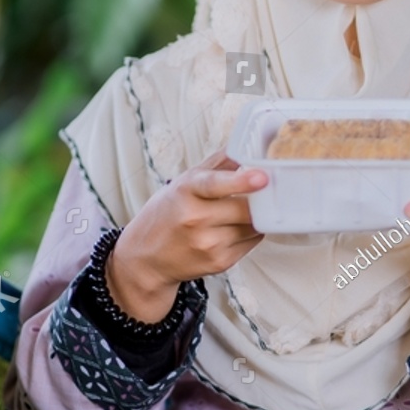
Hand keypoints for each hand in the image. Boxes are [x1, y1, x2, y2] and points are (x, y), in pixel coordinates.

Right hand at [106, 150, 267, 322]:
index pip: (215, 185)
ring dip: (254, 217)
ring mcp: (208, 244)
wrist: (146, 258)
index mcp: (186, 192)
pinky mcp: (220, 263)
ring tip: (239, 213)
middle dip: (258, 200)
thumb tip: (245, 147)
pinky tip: (233, 229)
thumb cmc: (166, 215)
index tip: (262, 177)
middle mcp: (195, 219)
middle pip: (245, 209)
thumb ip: (216, 165)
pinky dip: (250, 233)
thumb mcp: (183, 183)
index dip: (241, 181)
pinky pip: (252, 242)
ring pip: (253, 226)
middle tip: (264, 191)